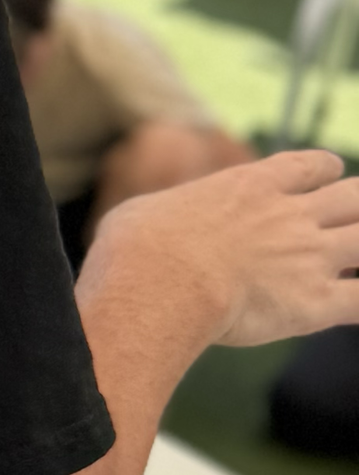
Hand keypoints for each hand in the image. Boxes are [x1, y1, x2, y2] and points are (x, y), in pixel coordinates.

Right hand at [91, 149, 358, 347]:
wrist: (159, 282)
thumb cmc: (138, 246)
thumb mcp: (148, 210)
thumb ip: (170, 215)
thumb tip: (151, 228)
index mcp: (253, 186)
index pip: (311, 166)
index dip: (326, 169)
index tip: (331, 173)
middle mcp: (291, 216)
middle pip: (355, 197)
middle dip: (358, 206)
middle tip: (351, 219)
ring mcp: (309, 257)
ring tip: (354, 258)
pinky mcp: (315, 303)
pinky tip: (354, 307)